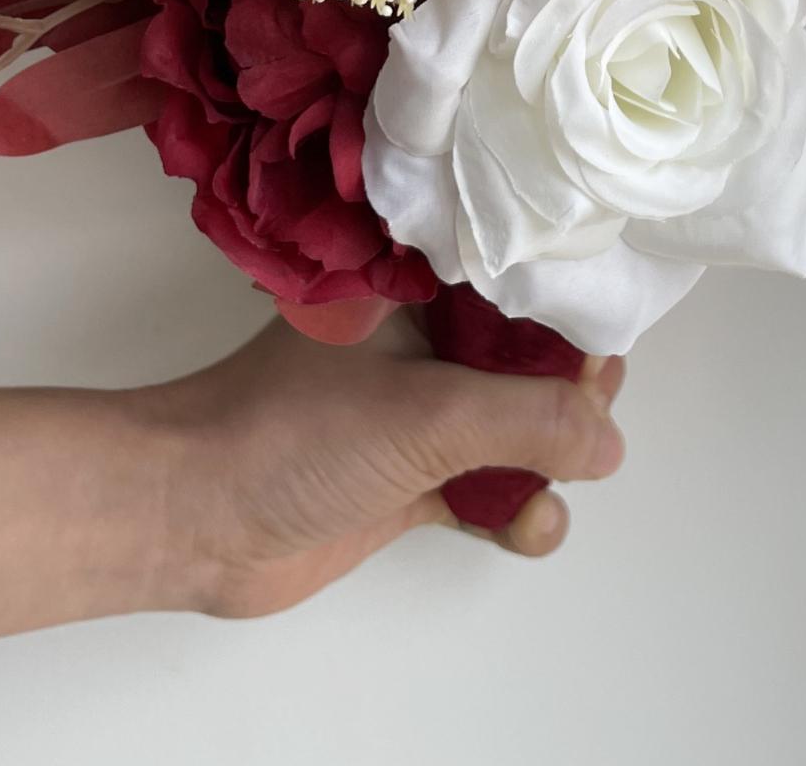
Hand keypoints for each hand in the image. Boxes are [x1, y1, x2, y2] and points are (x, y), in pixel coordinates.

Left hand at [140, 308, 627, 617]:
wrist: (196, 518)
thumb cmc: (293, 432)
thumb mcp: (428, 413)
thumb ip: (528, 422)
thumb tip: (609, 442)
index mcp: (417, 287)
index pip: (515, 278)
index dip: (569, 306)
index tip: (608, 345)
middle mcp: (423, 340)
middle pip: (529, 357)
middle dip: (572, 395)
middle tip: (589, 423)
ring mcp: (417, 413)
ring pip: (517, 427)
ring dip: (550, 461)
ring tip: (552, 486)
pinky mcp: (410, 480)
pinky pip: (490, 487)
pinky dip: (519, 509)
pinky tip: (526, 527)